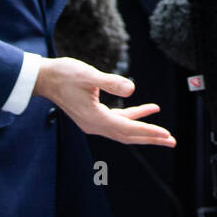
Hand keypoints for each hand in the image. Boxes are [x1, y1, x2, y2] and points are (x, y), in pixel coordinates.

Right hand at [35, 57, 175, 147]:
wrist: (45, 78)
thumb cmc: (65, 74)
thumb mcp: (89, 75)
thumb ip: (110, 82)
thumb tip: (132, 87)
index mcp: (95, 119)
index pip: (128, 129)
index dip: (148, 132)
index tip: (166, 135)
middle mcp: (95, 125)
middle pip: (129, 135)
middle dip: (151, 138)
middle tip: (171, 141)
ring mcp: (94, 122)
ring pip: (125, 130)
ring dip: (144, 130)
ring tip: (164, 132)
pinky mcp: (93, 115)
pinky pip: (118, 120)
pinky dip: (134, 116)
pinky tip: (147, 109)